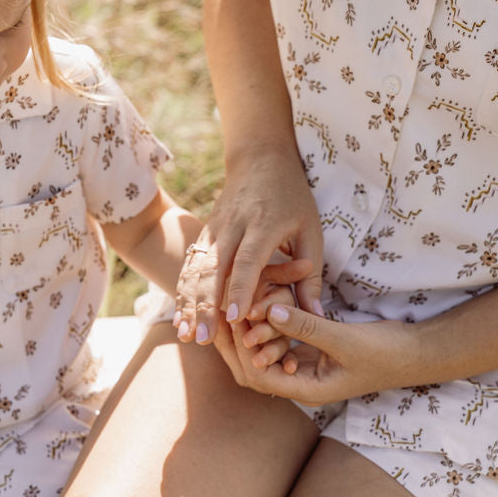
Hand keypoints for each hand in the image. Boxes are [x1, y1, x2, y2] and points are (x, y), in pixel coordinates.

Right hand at [173, 146, 323, 343]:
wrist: (259, 158)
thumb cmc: (292, 196)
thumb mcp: (311, 230)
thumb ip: (311, 275)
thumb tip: (317, 316)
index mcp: (263, 224)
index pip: (247, 260)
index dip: (241, 289)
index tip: (236, 317)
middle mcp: (233, 226)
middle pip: (213, 267)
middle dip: (206, 304)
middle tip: (204, 338)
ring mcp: (214, 228)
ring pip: (195, 268)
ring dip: (189, 302)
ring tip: (185, 334)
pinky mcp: (204, 232)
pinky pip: (190, 265)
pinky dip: (184, 292)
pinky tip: (181, 317)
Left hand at [219, 304, 418, 407]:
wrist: (417, 352)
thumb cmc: (386, 352)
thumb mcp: (345, 339)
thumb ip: (308, 327)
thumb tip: (271, 311)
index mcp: (307, 390)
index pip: (258, 375)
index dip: (240, 348)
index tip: (232, 317)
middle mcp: (301, 381)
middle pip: (253, 366)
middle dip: (236, 341)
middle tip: (222, 309)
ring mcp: (306, 366)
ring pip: (264, 350)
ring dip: (252, 328)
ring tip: (239, 300)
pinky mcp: (311, 349)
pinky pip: (281, 338)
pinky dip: (269, 321)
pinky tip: (261, 298)